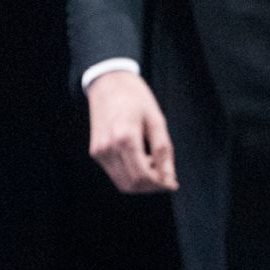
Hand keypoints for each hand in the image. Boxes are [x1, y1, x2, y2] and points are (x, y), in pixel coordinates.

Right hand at [87, 68, 176, 193]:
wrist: (108, 82)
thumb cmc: (135, 97)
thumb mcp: (156, 119)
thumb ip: (163, 150)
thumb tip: (169, 177)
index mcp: (125, 138)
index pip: (143, 176)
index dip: (160, 184)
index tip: (173, 183)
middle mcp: (108, 148)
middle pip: (132, 184)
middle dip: (152, 186)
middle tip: (166, 176)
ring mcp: (99, 151)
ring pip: (122, 183)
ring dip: (141, 182)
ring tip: (153, 165)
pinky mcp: (96, 151)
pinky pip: (115, 174)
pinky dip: (130, 175)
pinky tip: (141, 160)